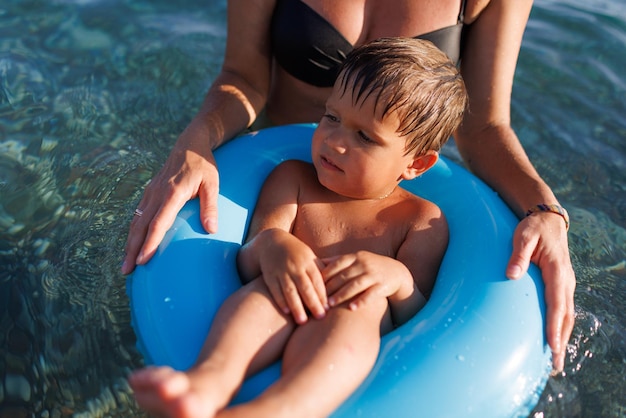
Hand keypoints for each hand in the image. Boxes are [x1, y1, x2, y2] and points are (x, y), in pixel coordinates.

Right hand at [121, 124, 219, 274]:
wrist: (191, 144)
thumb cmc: (204, 165)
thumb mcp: (213, 183)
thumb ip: (210, 206)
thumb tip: (211, 230)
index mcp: (172, 193)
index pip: (158, 223)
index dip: (149, 243)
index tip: (142, 261)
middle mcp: (157, 194)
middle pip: (141, 226)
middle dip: (132, 250)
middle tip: (126, 271)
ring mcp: (151, 192)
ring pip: (136, 222)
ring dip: (129, 243)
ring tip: (125, 264)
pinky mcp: (150, 192)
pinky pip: (138, 215)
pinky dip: (133, 232)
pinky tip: (132, 244)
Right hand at [258, 231, 327, 323]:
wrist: (271, 242)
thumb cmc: (296, 252)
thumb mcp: (309, 256)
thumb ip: (320, 270)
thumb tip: (335, 285)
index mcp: (307, 261)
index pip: (317, 280)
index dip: (322, 294)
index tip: (328, 308)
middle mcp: (295, 266)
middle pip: (305, 287)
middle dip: (313, 303)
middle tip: (320, 317)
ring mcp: (281, 271)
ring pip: (290, 290)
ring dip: (296, 306)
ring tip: (302, 321)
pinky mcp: (269, 275)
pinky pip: (275, 290)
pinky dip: (280, 301)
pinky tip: (286, 311)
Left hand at [322, 251, 417, 323]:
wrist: (396, 272)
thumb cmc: (370, 266)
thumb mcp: (355, 259)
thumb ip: (337, 261)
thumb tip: (315, 261)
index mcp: (355, 257)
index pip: (336, 265)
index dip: (324, 275)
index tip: (312, 284)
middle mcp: (364, 264)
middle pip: (343, 276)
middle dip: (330, 288)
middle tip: (317, 299)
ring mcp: (374, 275)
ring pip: (355, 285)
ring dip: (342, 295)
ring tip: (330, 304)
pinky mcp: (383, 285)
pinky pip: (371, 294)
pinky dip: (362, 301)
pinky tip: (352, 308)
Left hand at [506, 212, 575, 371]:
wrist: (548, 219)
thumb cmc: (533, 228)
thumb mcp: (523, 236)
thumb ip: (517, 255)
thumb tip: (511, 276)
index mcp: (558, 271)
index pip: (557, 304)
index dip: (555, 327)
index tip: (552, 346)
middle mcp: (566, 281)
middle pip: (566, 316)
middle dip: (561, 341)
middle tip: (555, 365)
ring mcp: (566, 284)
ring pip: (567, 316)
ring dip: (562, 338)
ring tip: (555, 361)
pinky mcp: (561, 285)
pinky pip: (563, 310)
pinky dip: (561, 327)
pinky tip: (553, 340)